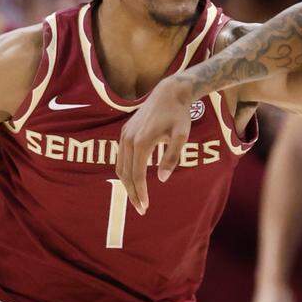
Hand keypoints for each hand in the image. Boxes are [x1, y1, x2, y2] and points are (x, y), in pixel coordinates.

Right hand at [115, 75, 193, 214]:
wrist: (168, 93)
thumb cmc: (178, 116)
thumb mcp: (181, 136)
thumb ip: (172, 157)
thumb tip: (162, 179)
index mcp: (141, 142)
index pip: (137, 175)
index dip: (140, 193)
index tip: (145, 207)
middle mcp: (128, 139)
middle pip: (125, 174)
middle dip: (132, 193)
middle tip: (141, 208)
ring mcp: (124, 135)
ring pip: (120, 166)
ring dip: (127, 184)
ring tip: (137, 197)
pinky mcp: (124, 132)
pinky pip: (121, 157)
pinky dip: (125, 171)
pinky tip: (134, 180)